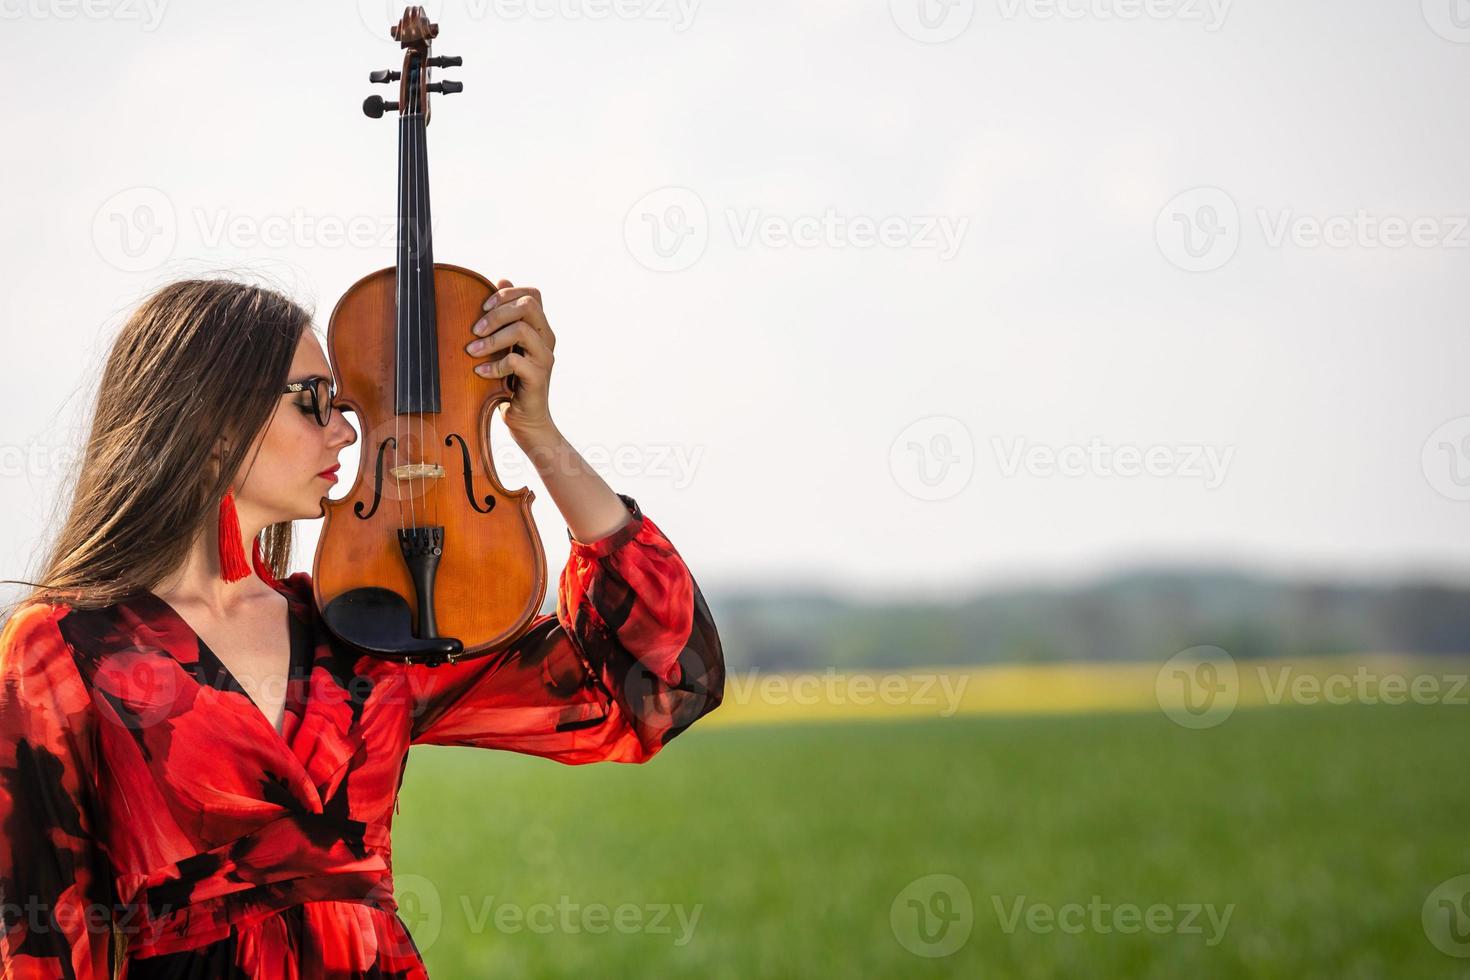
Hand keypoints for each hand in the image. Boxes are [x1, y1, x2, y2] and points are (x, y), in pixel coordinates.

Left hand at [465, 278, 556, 438]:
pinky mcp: (538, 377)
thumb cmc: (511, 382)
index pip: (532, 295)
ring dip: (492, 339)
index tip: (483, 306)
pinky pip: (515, 361)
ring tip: (472, 350)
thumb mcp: (505, 344)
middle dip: (496, 313)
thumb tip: (501, 278)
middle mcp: (547, 339)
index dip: (507, 294)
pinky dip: (493, 365)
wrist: (526, 421)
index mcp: (541, 328)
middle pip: (528, 306)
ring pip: (521, 330)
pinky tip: (480, 372)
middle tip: (474, 329)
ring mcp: (545, 358)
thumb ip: (505, 317)